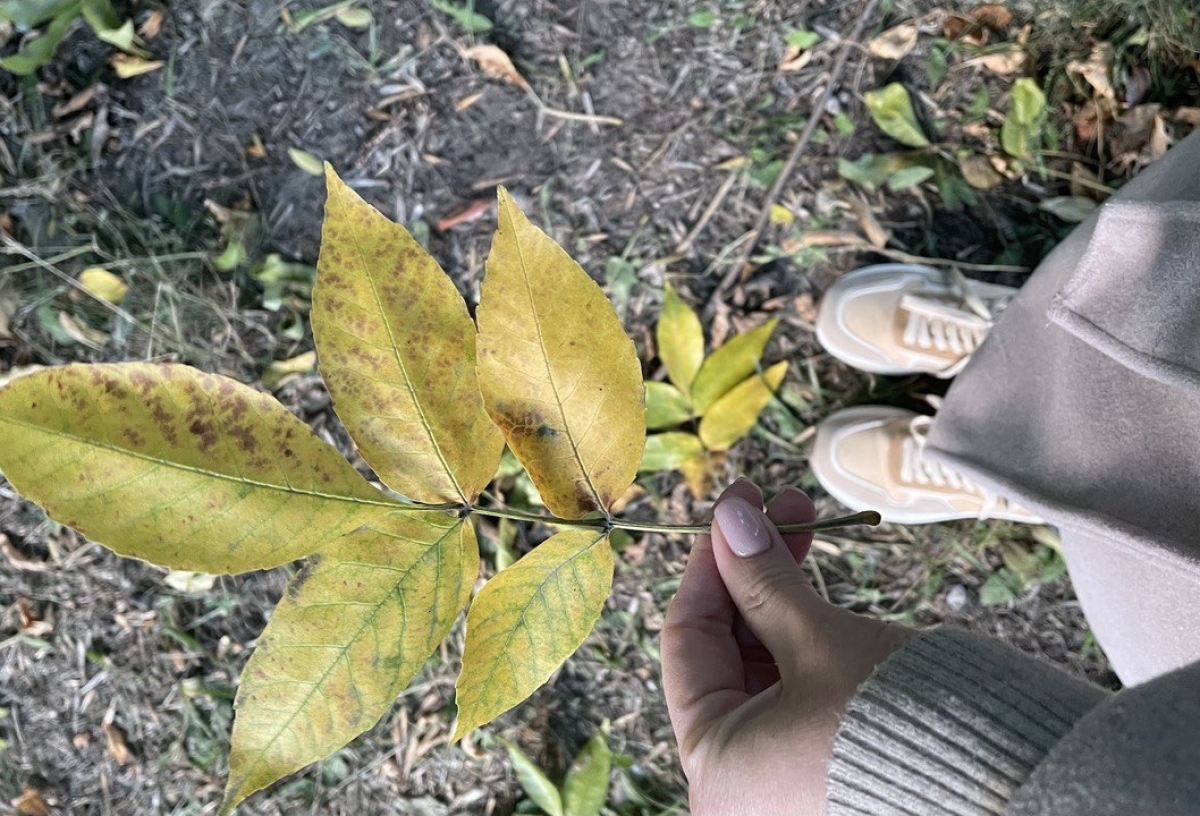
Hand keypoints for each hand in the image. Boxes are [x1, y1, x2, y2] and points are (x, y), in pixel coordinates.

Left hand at [661, 481, 916, 814]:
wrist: (1012, 784)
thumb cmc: (903, 726)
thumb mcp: (820, 642)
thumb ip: (765, 580)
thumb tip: (730, 519)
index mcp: (715, 768)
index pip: (686, 640)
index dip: (709, 562)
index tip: (734, 507)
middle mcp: (738, 783)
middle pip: (725, 649)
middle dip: (752, 568)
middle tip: (781, 506)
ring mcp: (781, 775)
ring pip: (763, 661)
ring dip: (780, 590)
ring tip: (806, 521)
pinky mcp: (824, 764)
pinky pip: (795, 686)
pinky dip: (804, 632)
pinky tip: (818, 577)